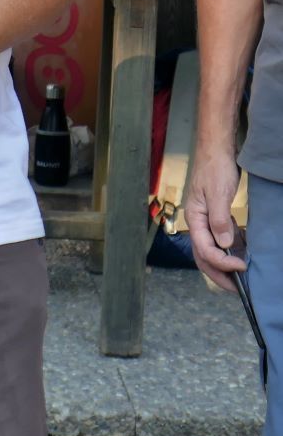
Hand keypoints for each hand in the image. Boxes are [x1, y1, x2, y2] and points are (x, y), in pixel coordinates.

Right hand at [186, 148, 245, 290]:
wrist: (216, 147)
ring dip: (224, 265)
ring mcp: (205, 219)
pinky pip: (220, 240)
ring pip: (211, 250)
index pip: (205, 249)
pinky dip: (229, 251)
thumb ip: (219, 220)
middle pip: (203, 256)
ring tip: (240, 277)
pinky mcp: (215, 216)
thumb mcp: (218, 193)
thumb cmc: (215, 167)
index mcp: (194, 218)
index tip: (241, 267)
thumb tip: (224, 245)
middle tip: (237, 288)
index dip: (222, 262)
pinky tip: (241, 253)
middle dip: (219, 274)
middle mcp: (197, 222)